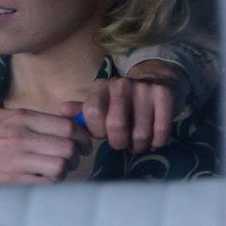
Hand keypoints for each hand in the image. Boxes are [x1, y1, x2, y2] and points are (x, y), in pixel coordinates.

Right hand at [0, 108, 91, 183]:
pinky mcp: (12, 181)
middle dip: (77, 154)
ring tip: (57, 169)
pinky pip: (45, 184)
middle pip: (68, 147)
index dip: (82, 135)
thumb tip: (63, 123)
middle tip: (73, 158)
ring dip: (64, 170)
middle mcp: (22, 137)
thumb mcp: (1, 115)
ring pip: (60, 166)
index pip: (66, 126)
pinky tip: (43, 179)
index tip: (83, 142)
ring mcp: (17, 161)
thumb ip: (30, 118)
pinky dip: (50, 182)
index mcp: (21, 118)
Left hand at [59, 61, 183, 153]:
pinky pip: (161, 130)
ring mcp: (143, 88)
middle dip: (119, 143)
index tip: (103, 134)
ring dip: (139, 146)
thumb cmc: (122, 100)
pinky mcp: (164, 95)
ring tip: (138, 142)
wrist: (157, 80)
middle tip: (123, 143)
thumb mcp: (100, 103)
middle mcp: (120, 84)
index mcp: (100, 86)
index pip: (92, 113)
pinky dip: (157, 142)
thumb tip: (61, 111)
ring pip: (140, 133)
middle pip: (116, 126)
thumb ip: (81, 111)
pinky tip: (153, 139)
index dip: (98, 131)